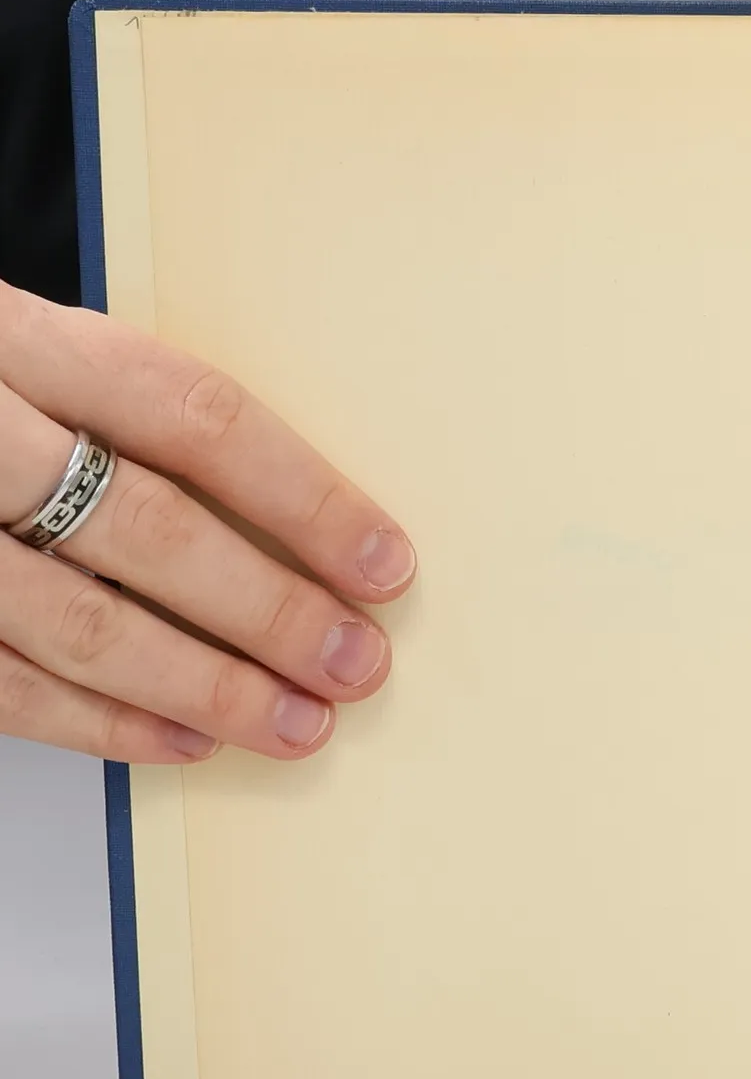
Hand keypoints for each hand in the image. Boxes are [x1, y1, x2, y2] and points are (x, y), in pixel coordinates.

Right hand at [0, 282, 414, 763]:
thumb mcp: (21, 358)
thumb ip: (123, 419)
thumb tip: (294, 527)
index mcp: (10, 337)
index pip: (188, 414)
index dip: (302, 495)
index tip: (385, 562)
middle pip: (144, 524)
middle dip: (268, 608)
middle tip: (355, 662)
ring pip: (74, 620)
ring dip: (203, 684)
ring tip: (295, 722)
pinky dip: (98, 723)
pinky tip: (184, 741)